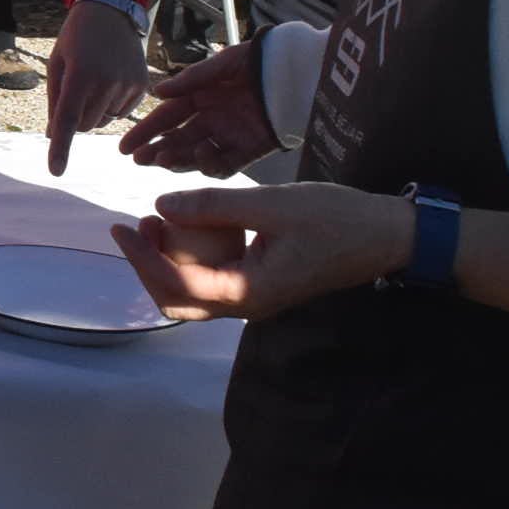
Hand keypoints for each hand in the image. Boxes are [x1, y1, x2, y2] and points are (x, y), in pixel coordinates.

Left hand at [45, 0, 149, 175]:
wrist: (111, 12)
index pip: (68, 119)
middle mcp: (107, 82)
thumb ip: (55, 100)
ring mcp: (128, 85)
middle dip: (77, 116)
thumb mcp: (57, 64)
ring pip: (103, 120)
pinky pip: (120, 113)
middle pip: (86, 125)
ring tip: (96, 77)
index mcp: (81, 75)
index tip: (56, 171)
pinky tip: (111, 80)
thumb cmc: (75, 38)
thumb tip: (54, 135)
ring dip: (94, 109)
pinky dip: (111, 104)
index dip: (61, 147)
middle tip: (77, 87)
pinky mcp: (142, 87)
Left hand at [110, 181, 412, 321]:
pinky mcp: (263, 282)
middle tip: (133, 225)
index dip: (143, 259)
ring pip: (196, 293)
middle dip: (149, 266)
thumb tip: (159, 206)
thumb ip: (214, 206)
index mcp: (250, 292)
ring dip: (169, 262)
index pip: (178, 286)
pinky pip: (216, 279)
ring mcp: (256, 296)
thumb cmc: (335, 219)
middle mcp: (249, 304)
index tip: (121, 227)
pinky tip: (191, 224)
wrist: (387, 236)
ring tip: (157, 221)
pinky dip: (194, 257)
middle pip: (180, 301)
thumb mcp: (271, 205)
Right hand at [120, 41, 281, 175]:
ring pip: (196, 155)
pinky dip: (211, 165)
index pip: (166, 118)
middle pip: (177, 140)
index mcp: (201, 96)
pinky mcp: (250, 151)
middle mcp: (211, 119)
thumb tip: (157, 92)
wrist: (298, 73)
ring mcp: (230, 136)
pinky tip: (201, 157)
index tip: (124, 148)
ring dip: (178, 159)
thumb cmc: (259, 61)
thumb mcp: (222, 64)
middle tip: (140, 160)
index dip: (145, 132)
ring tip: (163, 158)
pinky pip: (226, 164)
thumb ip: (190, 80)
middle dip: (157, 151)